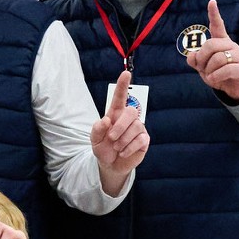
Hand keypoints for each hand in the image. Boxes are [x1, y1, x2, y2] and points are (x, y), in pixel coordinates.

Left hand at [90, 68, 148, 188]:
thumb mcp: (94, 140)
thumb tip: (105, 120)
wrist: (110, 165)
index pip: (120, 98)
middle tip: (111, 138)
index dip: (122, 86)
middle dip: (120, 126)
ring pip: (136, 127)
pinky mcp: (144, 140)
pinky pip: (140, 140)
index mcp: (115, 115)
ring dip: (123, 140)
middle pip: (131, 112)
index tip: (125, 73)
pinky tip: (123, 152)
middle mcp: (128, 119)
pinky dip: (129, 148)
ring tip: (116, 147)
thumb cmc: (103, 148)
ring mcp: (138, 128)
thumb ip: (97, 129)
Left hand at [184, 0, 238, 104]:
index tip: (212, 1)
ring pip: (217, 58)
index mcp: (221, 43)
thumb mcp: (202, 67)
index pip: (217, 26)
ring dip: (208, 71)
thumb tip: (192, 55)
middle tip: (202, 68)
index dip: (214, 14)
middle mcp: (231, 46)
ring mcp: (238, 56)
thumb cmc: (217, 74)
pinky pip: (224, 70)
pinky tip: (215, 80)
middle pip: (210, 45)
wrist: (234, 89)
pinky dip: (215, 77)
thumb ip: (195, 60)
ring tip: (212, 76)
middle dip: (201, 59)